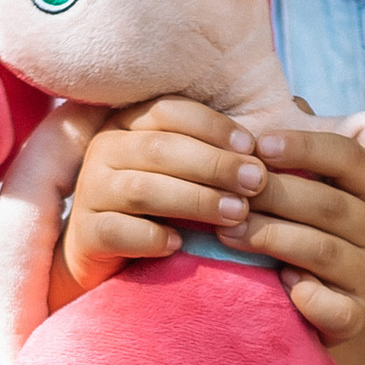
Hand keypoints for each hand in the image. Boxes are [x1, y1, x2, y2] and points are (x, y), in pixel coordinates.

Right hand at [63, 95, 265, 287]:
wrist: (110, 254)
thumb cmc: (164, 203)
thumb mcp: (187, 168)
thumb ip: (218, 148)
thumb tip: (279, 131)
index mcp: (129, 123)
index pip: (169, 111)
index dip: (212, 126)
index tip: (251, 146)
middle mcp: (104, 150)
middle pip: (159, 149)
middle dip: (213, 165)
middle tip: (255, 182)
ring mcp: (90, 191)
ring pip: (142, 190)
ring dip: (194, 200)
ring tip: (235, 213)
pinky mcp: (85, 233)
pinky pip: (119, 232)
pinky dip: (152, 237)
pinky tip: (180, 244)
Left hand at [242, 125, 364, 347]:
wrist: (323, 303)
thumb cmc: (301, 228)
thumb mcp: (303, 182)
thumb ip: (292, 147)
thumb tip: (282, 95)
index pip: (348, 155)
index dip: (303, 147)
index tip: (257, 145)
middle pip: (328, 205)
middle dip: (272, 196)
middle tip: (225, 194)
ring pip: (321, 251)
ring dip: (270, 238)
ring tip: (225, 232)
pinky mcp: (356, 316)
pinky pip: (331, 306)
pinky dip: (304, 295)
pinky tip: (277, 284)